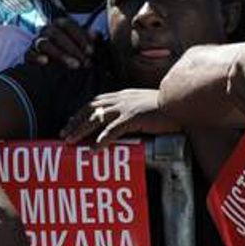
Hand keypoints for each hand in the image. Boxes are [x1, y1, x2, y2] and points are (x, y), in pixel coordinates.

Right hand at [26, 17, 93, 68]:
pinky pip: (30, 54)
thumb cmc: (74, 53)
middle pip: (57, 34)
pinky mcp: (29, 54)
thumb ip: (90, 39)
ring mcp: (37, 42)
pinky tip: (45, 61)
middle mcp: (47, 30)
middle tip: (85, 62)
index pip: (68, 24)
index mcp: (60, 24)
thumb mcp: (83, 45)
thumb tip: (96, 35)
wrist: (58, 69)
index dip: (80, 37)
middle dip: (72, 48)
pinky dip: (37, 57)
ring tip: (75, 66)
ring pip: (45, 44)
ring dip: (61, 54)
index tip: (91, 51)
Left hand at [61, 89, 176, 145]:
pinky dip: (101, 141)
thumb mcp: (146, 104)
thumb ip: (134, 110)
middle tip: (63, 133)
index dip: (81, 112)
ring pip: (96, 118)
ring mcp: (126, 108)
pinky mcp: (133, 118)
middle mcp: (121, 99)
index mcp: (123, 95)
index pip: (96, 102)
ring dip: (81, 130)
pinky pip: (112, 130)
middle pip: (91, 109)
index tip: (70, 121)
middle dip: (75, 121)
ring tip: (70, 141)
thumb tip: (127, 121)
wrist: (181, 102)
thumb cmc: (167, 107)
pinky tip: (93, 150)